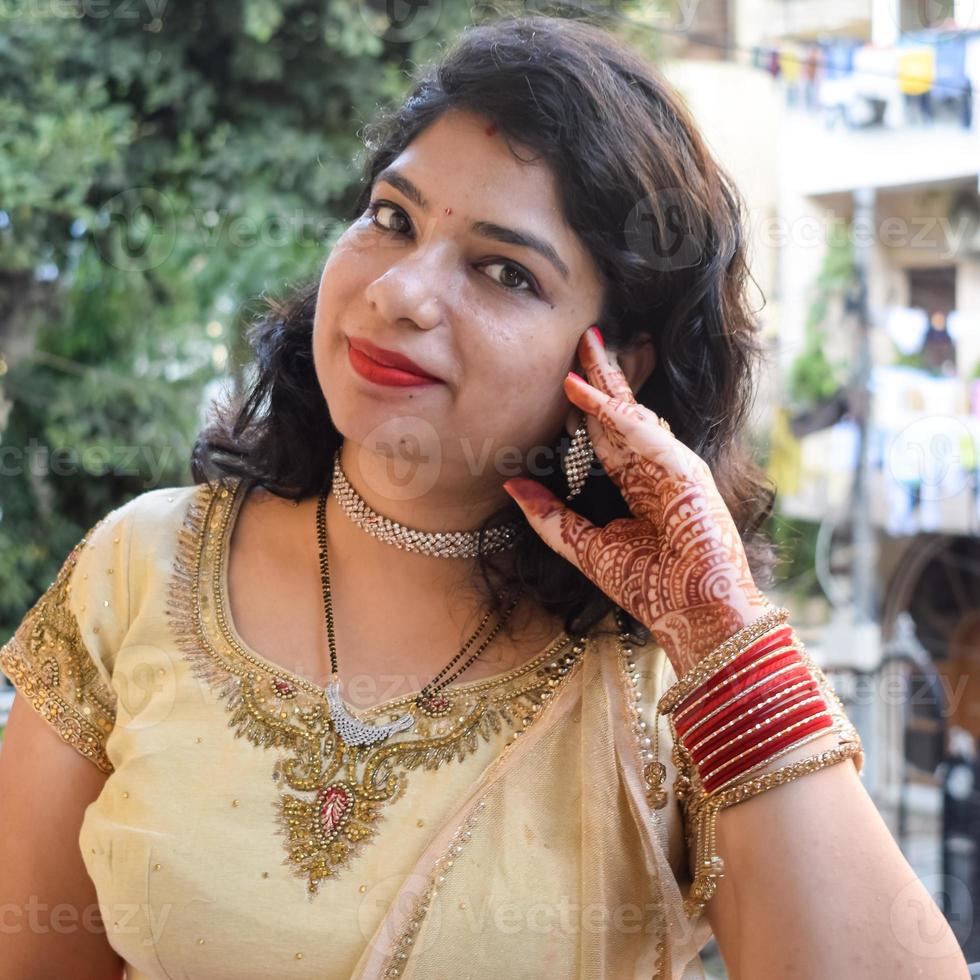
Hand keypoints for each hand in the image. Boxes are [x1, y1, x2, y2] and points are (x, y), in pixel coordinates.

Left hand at [502, 326, 768, 676]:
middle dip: (601, 375)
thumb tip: (509, 483)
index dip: (585, 405)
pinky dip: (612, 411)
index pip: (607, 433)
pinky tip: (583, 389)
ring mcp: (672, 465)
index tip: (564, 375)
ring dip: (609, 377)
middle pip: (622, 411)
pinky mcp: (684, 470)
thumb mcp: (585, 547)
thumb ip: (549, 516)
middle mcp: (655, 468)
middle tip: (582, 337)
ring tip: (584, 343)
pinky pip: (641, 433)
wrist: (694, 615)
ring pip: (634, 411)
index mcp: (636, 484)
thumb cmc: (650, 588)